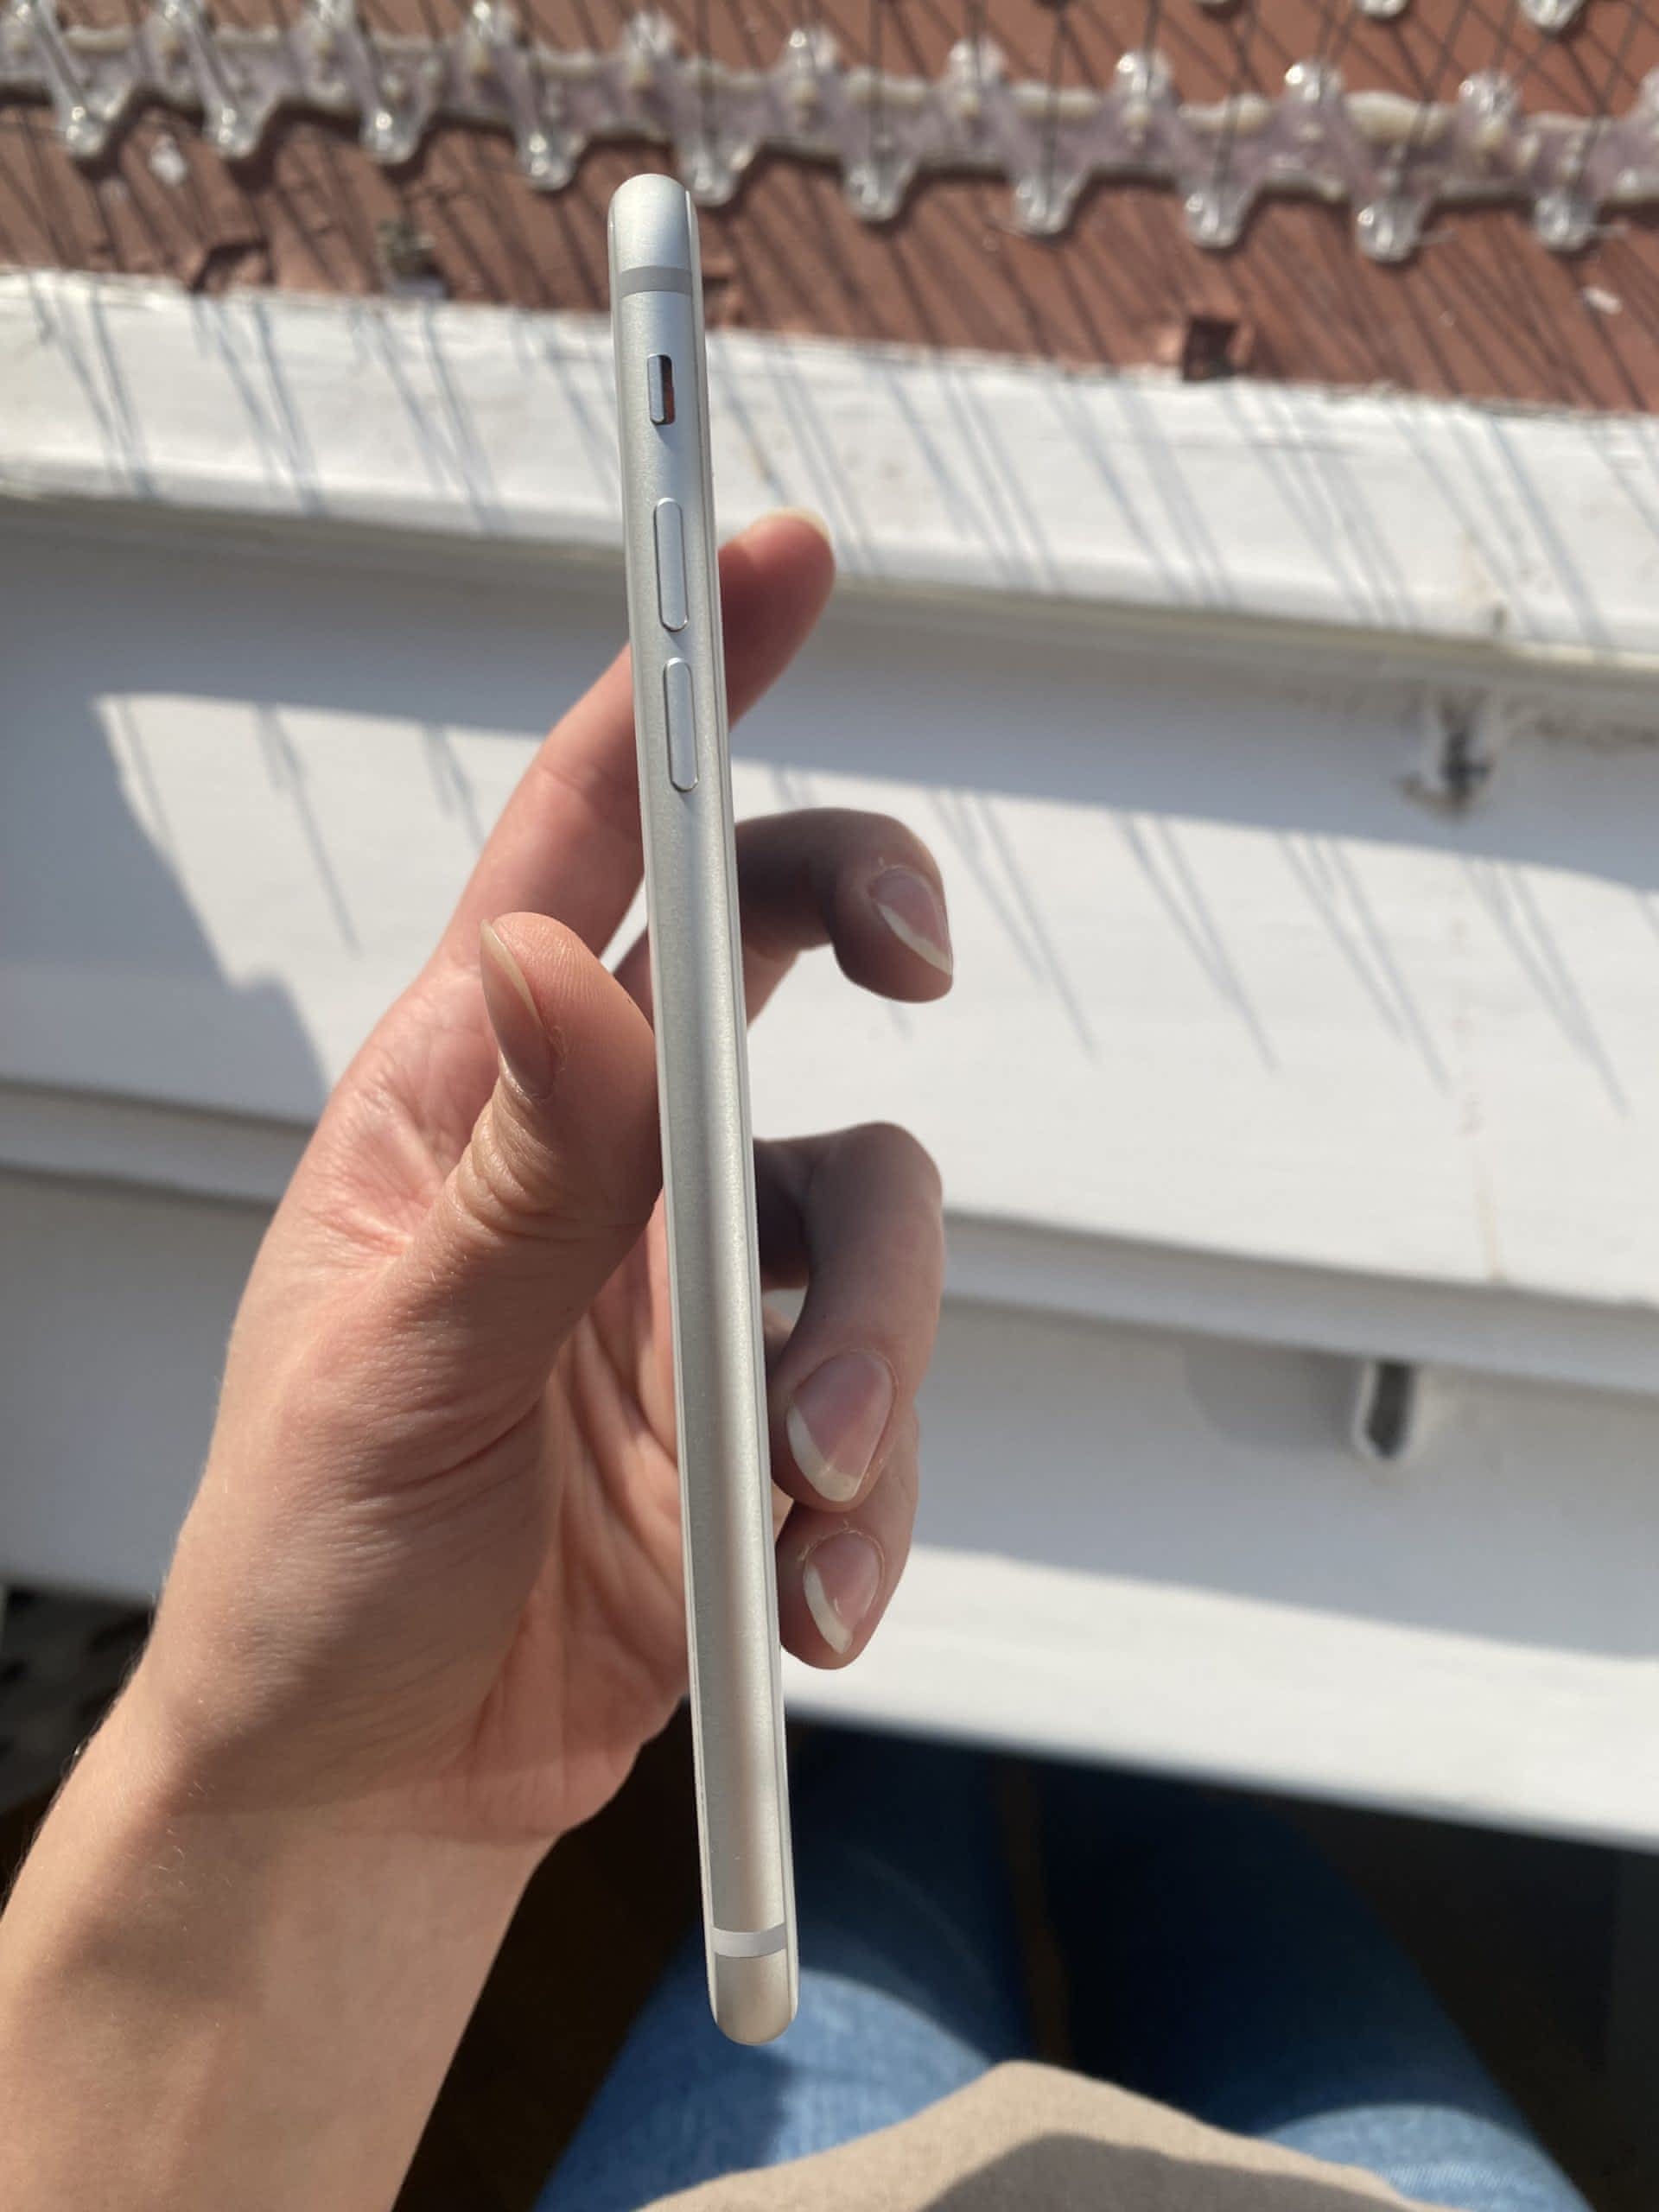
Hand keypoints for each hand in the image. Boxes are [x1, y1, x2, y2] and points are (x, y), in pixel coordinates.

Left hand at [134, 511, 951, 1852]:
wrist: (373, 1784)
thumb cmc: (316, 1561)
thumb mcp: (387, 1363)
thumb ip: (508, 1172)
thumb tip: (564, 966)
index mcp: (472, 1094)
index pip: (585, 844)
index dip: (682, 685)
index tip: (767, 554)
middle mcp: (605, 1155)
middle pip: (783, 947)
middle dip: (869, 912)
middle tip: (924, 958)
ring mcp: (699, 1280)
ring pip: (871, 1206)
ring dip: (872, 1345)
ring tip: (805, 1483)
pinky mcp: (770, 1413)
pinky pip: (884, 1393)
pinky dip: (877, 1492)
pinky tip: (809, 1589)